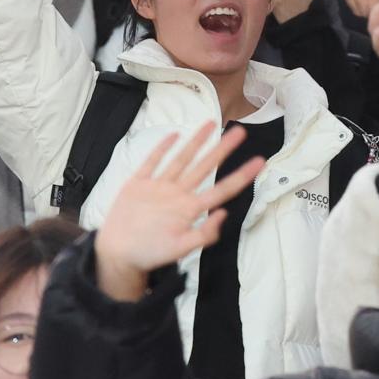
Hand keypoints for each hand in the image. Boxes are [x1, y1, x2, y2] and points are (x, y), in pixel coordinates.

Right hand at [94, 123, 266, 301]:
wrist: (118, 254)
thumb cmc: (150, 254)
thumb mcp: (179, 249)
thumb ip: (202, 234)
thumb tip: (223, 215)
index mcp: (190, 209)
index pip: (222, 189)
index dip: (241, 176)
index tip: (260, 162)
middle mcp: (178, 195)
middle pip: (205, 167)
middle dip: (222, 149)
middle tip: (241, 132)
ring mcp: (159, 187)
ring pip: (181, 160)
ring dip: (196, 142)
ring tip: (211, 124)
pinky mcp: (139, 184)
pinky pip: (152, 162)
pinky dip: (162, 149)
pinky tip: (173, 135)